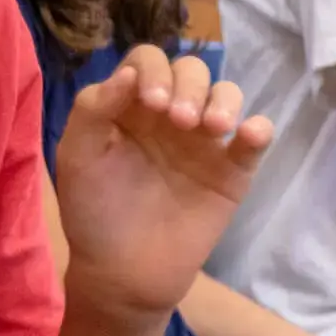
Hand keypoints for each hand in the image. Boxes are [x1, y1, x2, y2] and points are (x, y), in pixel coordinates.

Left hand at [55, 48, 273, 321]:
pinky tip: (248, 134)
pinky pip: (255, 139)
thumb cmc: (94, 213)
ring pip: (227, 94)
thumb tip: (129, 73)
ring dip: (223, 100)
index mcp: (131, 106)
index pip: (149, 61)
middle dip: (189, 86)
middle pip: (193, 70)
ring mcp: (205, 142)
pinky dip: (258, 128)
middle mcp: (170, 115)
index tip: (151, 104)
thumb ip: (94, 110)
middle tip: (179, 121)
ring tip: (213, 128)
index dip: (153, 71)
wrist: (124, 274)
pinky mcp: (233, 171)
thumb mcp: (77, 158)